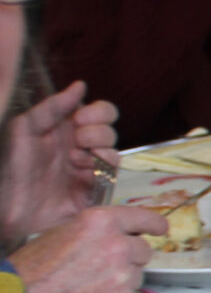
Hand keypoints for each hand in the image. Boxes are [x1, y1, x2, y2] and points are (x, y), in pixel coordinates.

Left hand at [1, 82, 117, 240]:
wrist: (13, 207)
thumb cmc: (16, 167)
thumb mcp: (25, 129)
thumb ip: (52, 106)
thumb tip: (81, 85)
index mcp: (67, 129)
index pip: (100, 112)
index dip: (98, 112)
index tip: (80, 119)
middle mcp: (83, 146)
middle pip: (111, 129)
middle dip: (97, 131)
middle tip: (78, 140)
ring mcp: (91, 168)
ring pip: (114, 150)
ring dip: (98, 150)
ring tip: (74, 160)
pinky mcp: (99, 188)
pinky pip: (114, 173)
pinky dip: (102, 168)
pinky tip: (83, 173)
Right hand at [13, 207, 160, 292]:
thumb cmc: (30, 268)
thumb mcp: (60, 233)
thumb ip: (93, 231)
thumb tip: (114, 234)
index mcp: (101, 222)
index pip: (142, 218)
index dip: (154, 224)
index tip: (160, 229)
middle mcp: (118, 246)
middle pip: (143, 251)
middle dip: (130, 258)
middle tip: (104, 267)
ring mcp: (123, 276)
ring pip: (136, 277)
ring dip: (121, 281)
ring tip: (90, 287)